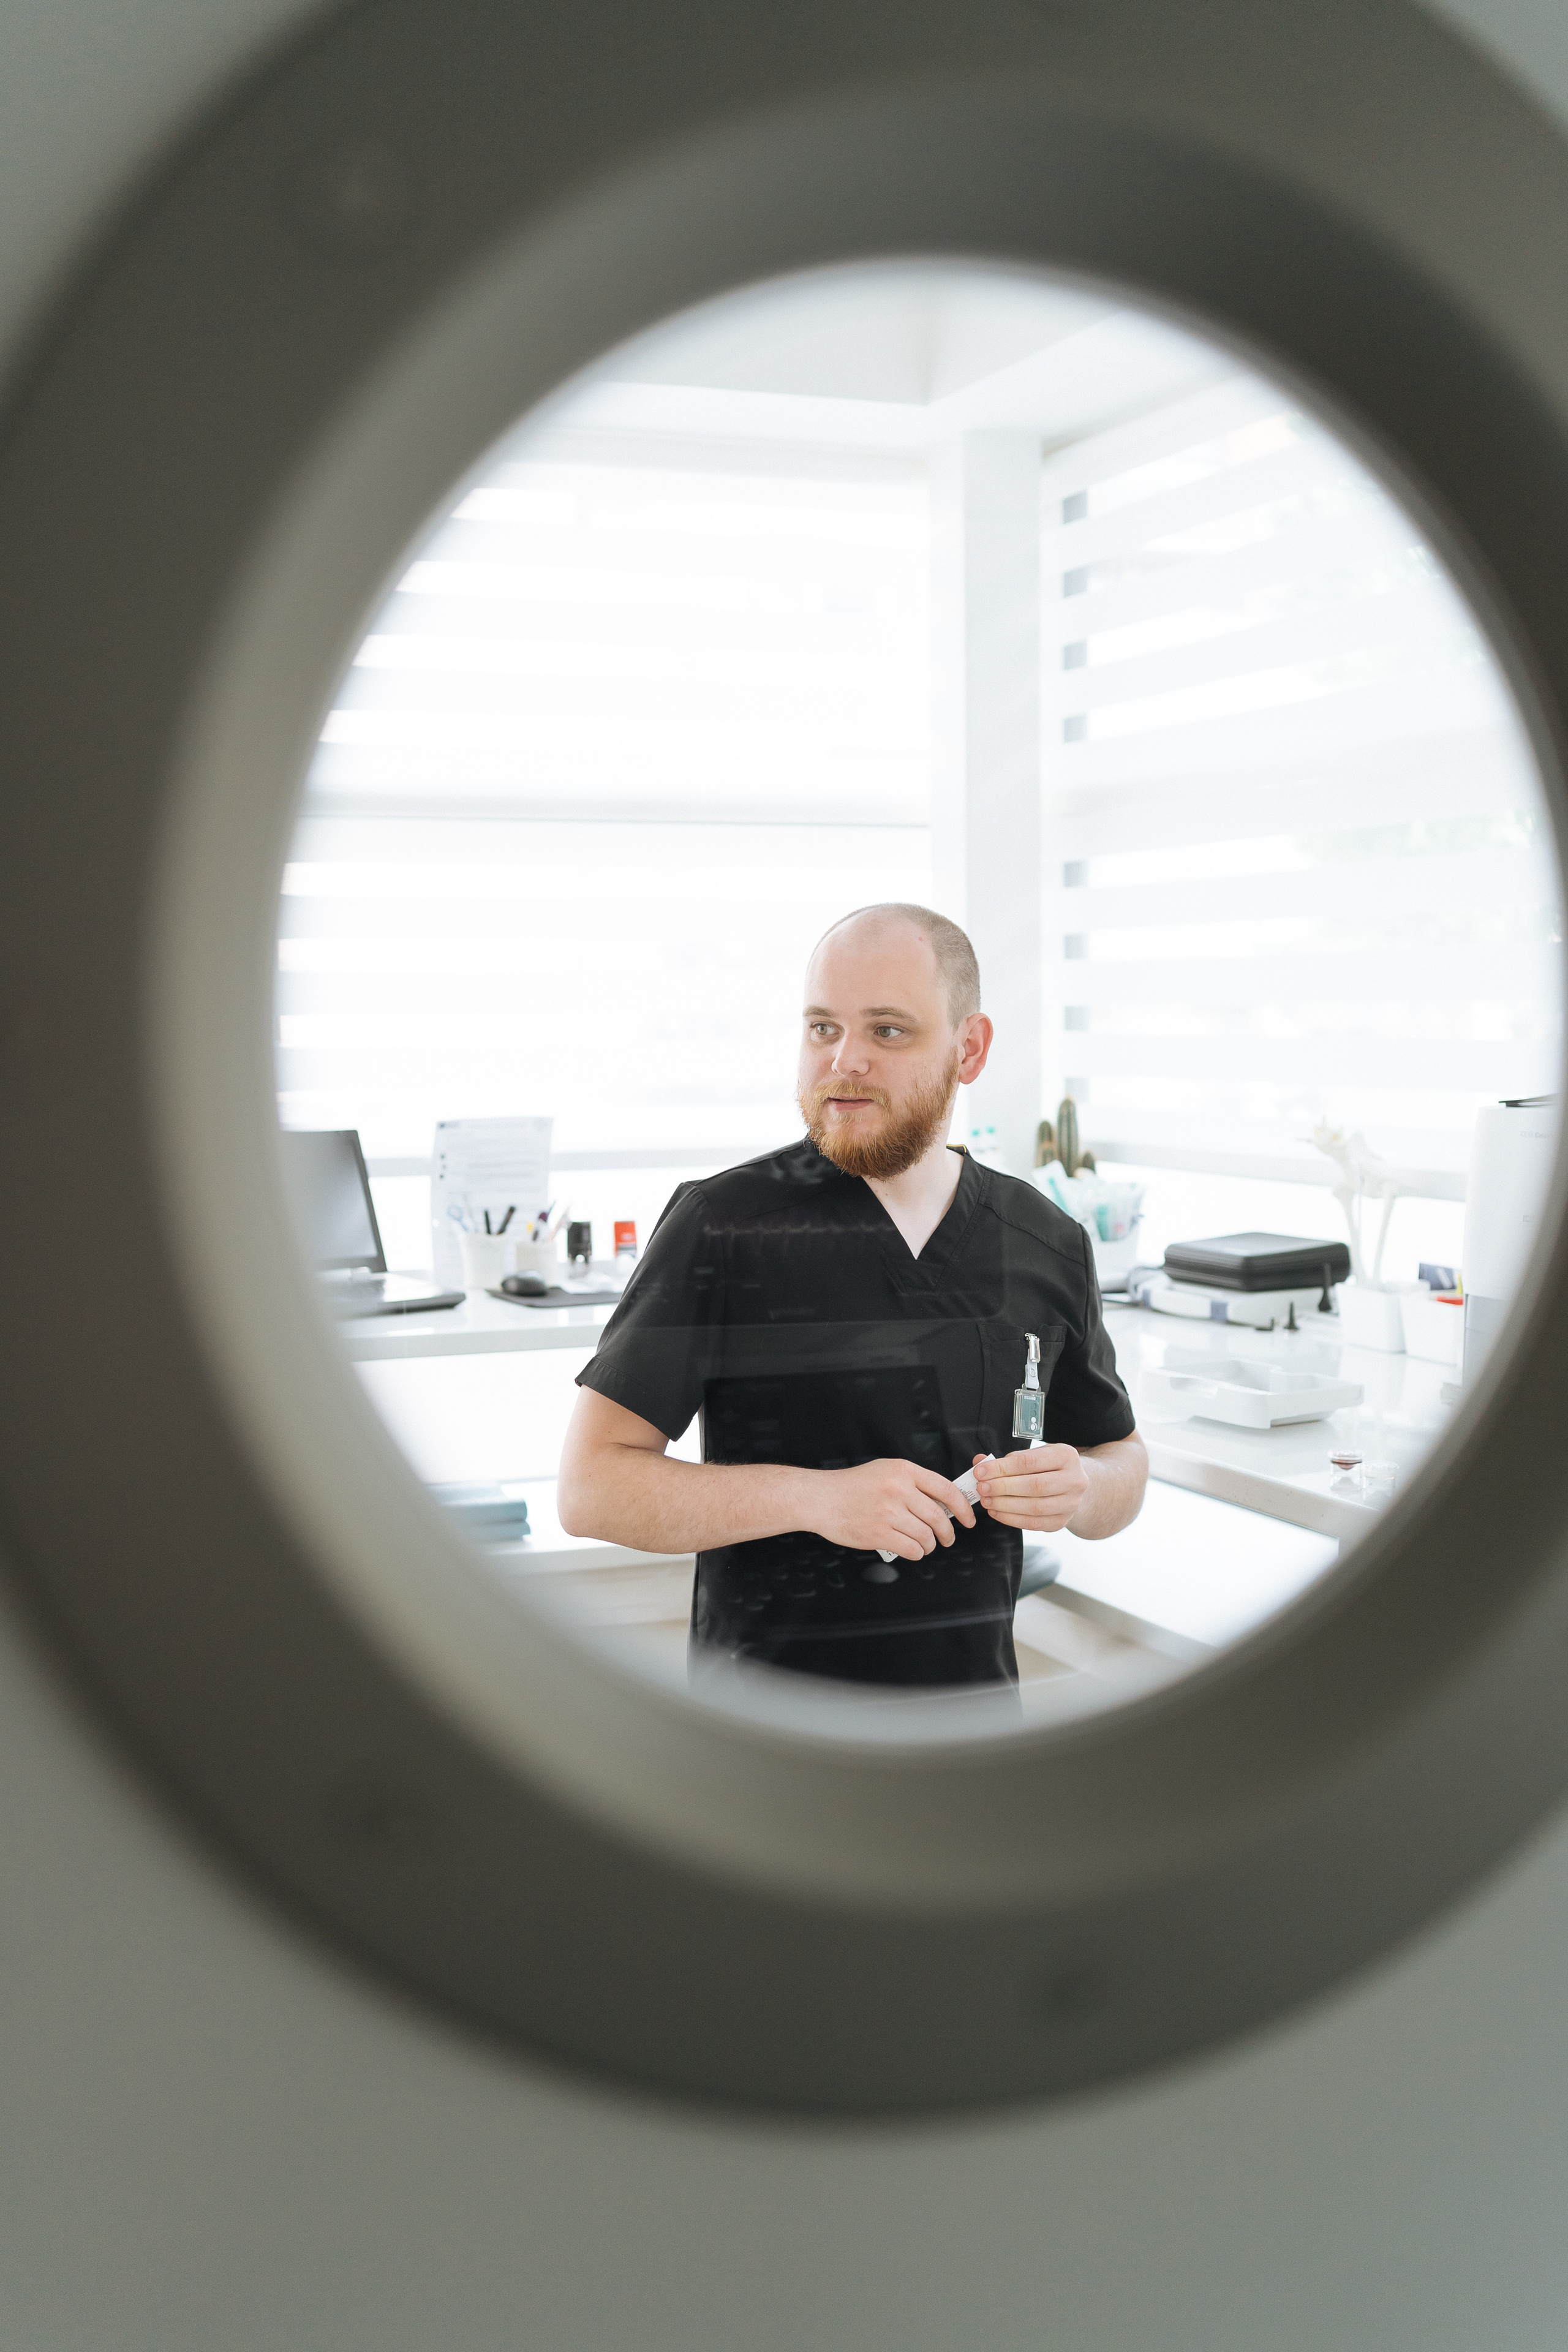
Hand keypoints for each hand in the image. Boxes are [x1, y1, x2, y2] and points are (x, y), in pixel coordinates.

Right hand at [808, 1458, 977, 1562]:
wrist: (822, 1499)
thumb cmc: (851, 1486)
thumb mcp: (885, 1471)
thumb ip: (912, 1482)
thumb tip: (940, 1500)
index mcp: (903, 1472)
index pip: (945, 1490)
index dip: (962, 1507)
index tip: (968, 1519)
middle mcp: (899, 1490)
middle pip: (939, 1517)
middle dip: (948, 1533)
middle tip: (947, 1538)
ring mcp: (889, 1513)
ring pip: (926, 1536)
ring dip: (930, 1545)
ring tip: (925, 1545)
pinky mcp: (879, 1534)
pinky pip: (911, 1549)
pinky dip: (917, 1553)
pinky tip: (912, 1550)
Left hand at [973, 1444, 1089, 1532]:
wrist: (1071, 1485)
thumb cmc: (1048, 1467)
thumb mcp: (1033, 1455)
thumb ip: (1007, 1459)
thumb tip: (979, 1462)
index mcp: (1066, 1456)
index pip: (1030, 1462)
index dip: (1002, 1468)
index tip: (981, 1471)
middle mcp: (1074, 1480)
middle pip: (1035, 1486)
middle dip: (1003, 1487)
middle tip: (982, 1488)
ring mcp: (1071, 1503)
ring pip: (1035, 1507)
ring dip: (1005, 1505)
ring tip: (986, 1500)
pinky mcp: (1062, 1521)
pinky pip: (1034, 1523)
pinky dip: (1011, 1519)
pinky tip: (996, 1512)